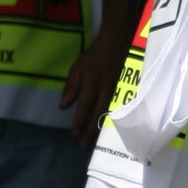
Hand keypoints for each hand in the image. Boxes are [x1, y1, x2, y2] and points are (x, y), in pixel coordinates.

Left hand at [60, 24, 128, 143]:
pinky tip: (105, 130)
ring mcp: (117, 89)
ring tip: (92, 141)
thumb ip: (71, 86)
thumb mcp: (77, 67)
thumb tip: (63, 106)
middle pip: (98, 112)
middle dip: (90, 130)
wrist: (117, 42)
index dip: (80, 120)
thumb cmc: (93, 57)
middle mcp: (105, 86)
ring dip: (100, 128)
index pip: (85, 104)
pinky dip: (110, 120)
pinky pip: (116, 108)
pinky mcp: (124, 90)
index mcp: (91, 80)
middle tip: (83, 144)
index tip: (74, 133)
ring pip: (108, 112)